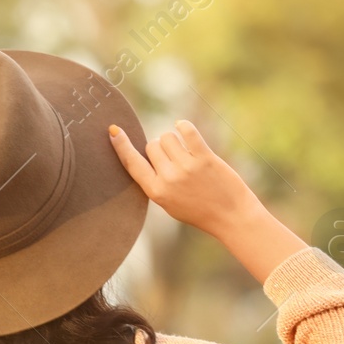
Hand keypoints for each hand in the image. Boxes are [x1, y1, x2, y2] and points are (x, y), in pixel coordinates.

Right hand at [108, 120, 262, 241]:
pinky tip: (183, 128)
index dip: (121, 146)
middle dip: (159, 147)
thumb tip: (149, 150)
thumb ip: (156, 180)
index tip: (113, 130)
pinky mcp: (204, 159)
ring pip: (167, 137)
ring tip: (184, 151)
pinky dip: (183, 126)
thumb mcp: (169, 202)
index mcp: (156, 192)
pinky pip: (187, 132)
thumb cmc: (199, 210)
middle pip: (152, 145)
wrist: (230, 216)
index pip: (132, 163)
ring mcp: (186, 168)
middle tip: (173, 158)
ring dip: (174, 139)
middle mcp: (168, 179)